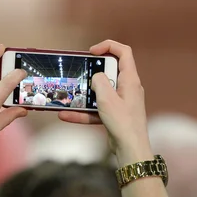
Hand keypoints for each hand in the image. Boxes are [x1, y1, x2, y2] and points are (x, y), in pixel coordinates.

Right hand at [58, 40, 152, 166]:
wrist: (131, 150)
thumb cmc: (123, 122)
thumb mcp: (107, 98)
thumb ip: (99, 81)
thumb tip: (96, 77)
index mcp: (130, 79)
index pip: (123, 52)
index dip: (108, 46)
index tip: (91, 52)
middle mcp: (127, 88)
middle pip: (110, 71)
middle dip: (92, 72)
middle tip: (79, 73)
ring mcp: (121, 102)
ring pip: (100, 92)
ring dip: (85, 94)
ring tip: (69, 94)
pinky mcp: (114, 115)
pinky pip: (97, 109)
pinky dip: (83, 112)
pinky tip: (65, 115)